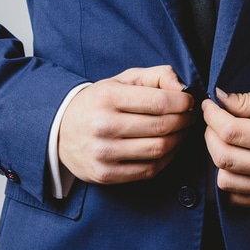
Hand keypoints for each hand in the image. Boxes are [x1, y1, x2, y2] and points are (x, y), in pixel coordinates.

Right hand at [57, 65, 194, 184]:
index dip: (182, 102)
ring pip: (158, 149)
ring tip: (181, 131)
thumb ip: (155, 75)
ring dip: (179, 140)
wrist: (59, 131)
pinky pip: (149, 169)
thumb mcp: (121, 80)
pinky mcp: (106, 174)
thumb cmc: (99, 102)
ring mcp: (104, 153)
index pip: (158, 102)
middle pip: (161, 126)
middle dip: (184, 121)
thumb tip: (182, 87)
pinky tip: (169, 148)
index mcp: (107, 97)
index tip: (189, 101)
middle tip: (189, 116)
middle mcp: (104, 125)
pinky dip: (167, 159)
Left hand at [202, 84, 249, 206]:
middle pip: (223, 157)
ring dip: (217, 158)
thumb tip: (218, 99)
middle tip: (215, 122)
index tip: (209, 105)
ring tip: (227, 142)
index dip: (211, 116)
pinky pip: (236, 198)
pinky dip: (229, 179)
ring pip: (225, 181)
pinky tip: (237, 161)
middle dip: (210, 135)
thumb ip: (248, 99)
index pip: (230, 131)